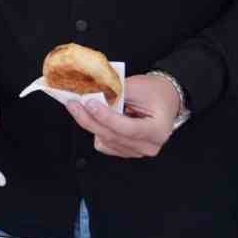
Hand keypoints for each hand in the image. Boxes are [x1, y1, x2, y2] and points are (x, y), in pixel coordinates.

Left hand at [64, 73, 179, 157]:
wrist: (164, 100)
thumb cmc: (155, 92)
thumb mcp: (138, 86)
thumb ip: (116, 92)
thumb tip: (91, 92)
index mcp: (158, 130)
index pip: (128, 128)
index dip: (106, 117)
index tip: (90, 104)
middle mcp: (149, 145)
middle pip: (113, 136)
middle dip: (89, 119)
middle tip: (73, 104)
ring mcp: (137, 151)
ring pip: (105, 141)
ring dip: (90, 124)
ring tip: (80, 107)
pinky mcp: (126, 151)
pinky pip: (104, 145)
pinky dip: (96, 130)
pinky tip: (93, 117)